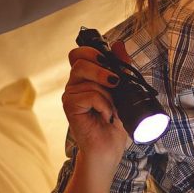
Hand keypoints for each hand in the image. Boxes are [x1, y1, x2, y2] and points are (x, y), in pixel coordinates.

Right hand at [62, 47, 130, 165]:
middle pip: (80, 61)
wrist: (109, 148)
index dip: (92, 52)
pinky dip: (104, 106)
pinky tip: (105, 117)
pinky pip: (89, 95)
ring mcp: (70, 95)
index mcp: (85, 77)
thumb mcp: (124, 90)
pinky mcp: (69, 107)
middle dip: (101, 70)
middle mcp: (75, 84)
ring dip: (108, 95)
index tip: (108, 60)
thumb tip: (119, 44)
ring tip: (111, 110)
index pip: (79, 53)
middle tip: (116, 83)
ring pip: (88, 80)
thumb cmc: (116, 121)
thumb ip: (121, 67)